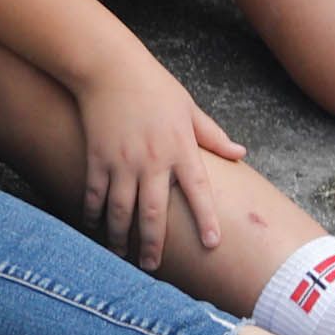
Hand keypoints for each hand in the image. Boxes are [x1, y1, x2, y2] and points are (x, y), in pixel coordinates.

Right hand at [73, 64, 248, 272]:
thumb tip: (241, 152)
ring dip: (120, 237)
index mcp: (180, 148)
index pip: (198, 190)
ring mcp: (122, 162)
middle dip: (154, 244)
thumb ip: (213, 135)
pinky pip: (95, 194)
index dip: (206, 219)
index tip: (213, 243)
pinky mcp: (98, 158)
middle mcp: (152, 160)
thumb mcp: (189, 108)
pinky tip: (94, 226)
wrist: (109, 67)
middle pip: (155, 212)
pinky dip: (93, 213)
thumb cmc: (153, 85)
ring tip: (122, 255)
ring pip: (122, 210)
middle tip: (152, 267)